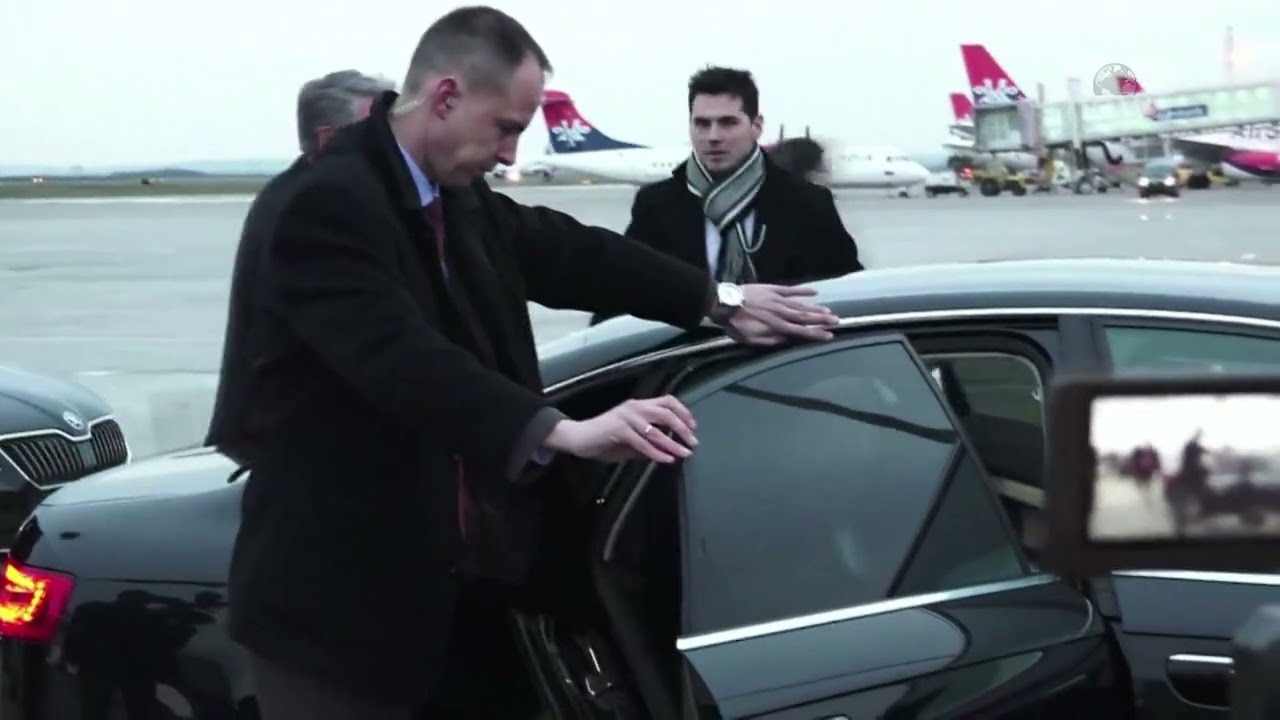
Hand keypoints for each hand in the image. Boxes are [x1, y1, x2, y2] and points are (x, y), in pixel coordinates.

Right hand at [543, 396, 697, 463]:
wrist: (578, 438)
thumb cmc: (604, 439)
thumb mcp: (631, 441)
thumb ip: (649, 443)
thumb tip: (669, 451)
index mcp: (638, 406)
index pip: (667, 401)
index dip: (683, 412)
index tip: (693, 426)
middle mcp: (634, 407)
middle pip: (666, 412)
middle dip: (683, 428)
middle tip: (693, 442)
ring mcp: (626, 417)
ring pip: (656, 429)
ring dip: (673, 443)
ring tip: (684, 453)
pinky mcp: (619, 430)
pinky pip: (643, 442)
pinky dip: (657, 452)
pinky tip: (666, 459)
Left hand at [725, 284, 838, 345]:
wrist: (724, 302)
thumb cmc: (735, 324)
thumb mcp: (750, 339)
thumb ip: (769, 341)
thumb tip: (786, 341)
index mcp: (776, 326)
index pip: (800, 331)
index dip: (815, 334)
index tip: (829, 335)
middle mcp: (780, 312)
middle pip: (805, 317)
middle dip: (822, 320)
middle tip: (837, 321)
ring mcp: (778, 299)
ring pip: (801, 304)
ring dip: (816, 308)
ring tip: (829, 311)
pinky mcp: (772, 289)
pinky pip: (791, 289)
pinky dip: (803, 291)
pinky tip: (814, 292)